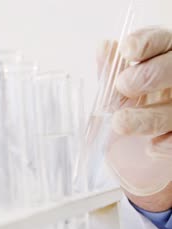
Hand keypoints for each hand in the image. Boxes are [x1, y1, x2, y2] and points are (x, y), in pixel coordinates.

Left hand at [106, 27, 171, 210]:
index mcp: (166, 56)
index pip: (162, 41)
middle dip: (151, 74)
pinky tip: (150, 147)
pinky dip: (166, 143)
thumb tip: (104, 48)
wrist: (147, 139)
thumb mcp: (123, 84)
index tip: (127, 50)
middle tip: (124, 85)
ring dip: (149, 117)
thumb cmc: (136, 102)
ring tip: (120, 122)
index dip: (146, 43)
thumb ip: (112, 69)